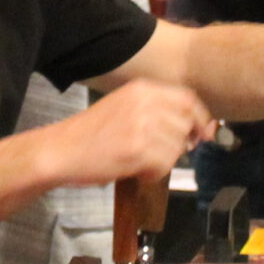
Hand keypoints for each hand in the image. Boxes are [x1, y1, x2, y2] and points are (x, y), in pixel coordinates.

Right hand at [58, 79, 214, 186]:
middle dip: (179, 143)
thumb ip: (155, 111)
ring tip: (141, 163)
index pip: (187, 99)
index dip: (201, 118)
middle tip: (160, 155)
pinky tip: (137, 172)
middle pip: (186, 124)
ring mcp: (142, 125)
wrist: (60, 151)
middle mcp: (145, 102)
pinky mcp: (138, 149)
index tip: (203, 134)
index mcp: (141, 89)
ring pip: (177, 147)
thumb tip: (195, 129)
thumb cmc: (89, 134)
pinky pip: (165, 165)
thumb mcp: (123, 108)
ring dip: (164, 161)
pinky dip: (154, 174)